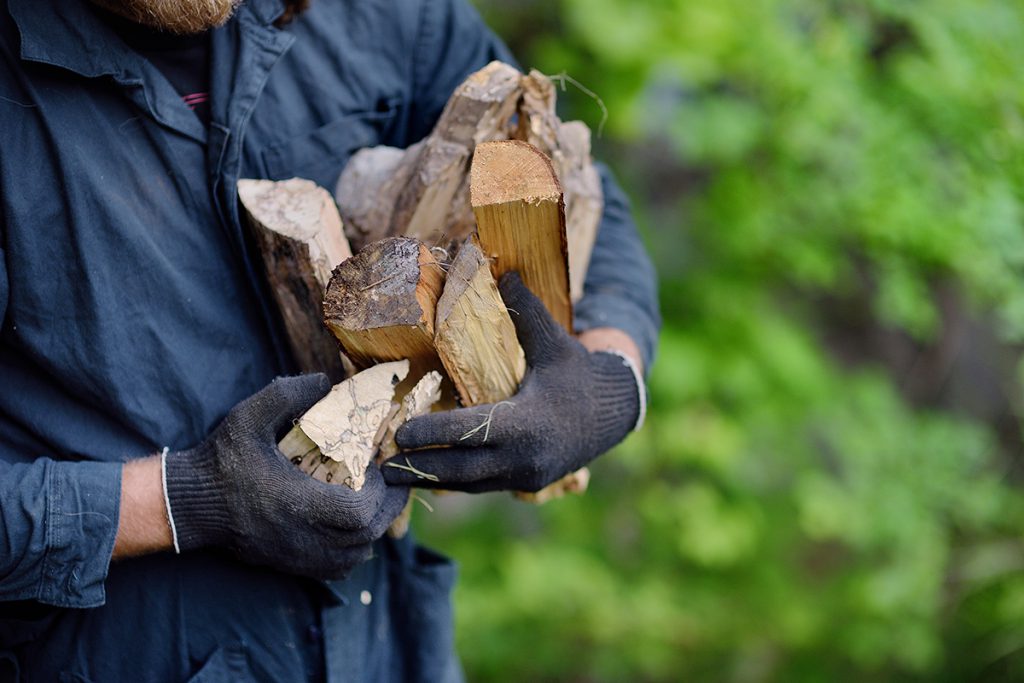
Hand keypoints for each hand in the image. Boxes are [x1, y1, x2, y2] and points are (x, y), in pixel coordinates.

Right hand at [164, 374, 409, 579]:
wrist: (191, 505)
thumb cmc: (222, 460)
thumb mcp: (248, 416)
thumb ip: (287, 394)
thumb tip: (325, 381)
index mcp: (296, 502)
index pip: (358, 511)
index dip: (377, 491)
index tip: (373, 466)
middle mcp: (302, 536)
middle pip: (367, 534)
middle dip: (386, 506)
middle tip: (388, 479)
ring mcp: (299, 556)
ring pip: (358, 553)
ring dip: (374, 526)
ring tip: (374, 498)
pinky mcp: (294, 565)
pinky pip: (341, 566)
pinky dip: (356, 547)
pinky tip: (351, 524)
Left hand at [382, 272, 640, 492]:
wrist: (614, 412)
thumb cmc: (578, 373)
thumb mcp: (554, 341)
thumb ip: (526, 309)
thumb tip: (504, 269)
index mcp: (529, 422)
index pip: (471, 432)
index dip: (433, 434)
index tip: (400, 433)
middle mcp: (525, 458)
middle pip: (462, 469)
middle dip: (420, 468)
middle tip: (382, 465)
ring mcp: (526, 477)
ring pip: (469, 484)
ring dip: (431, 479)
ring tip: (394, 474)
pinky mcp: (526, 484)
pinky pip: (482, 486)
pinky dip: (454, 481)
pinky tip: (426, 475)